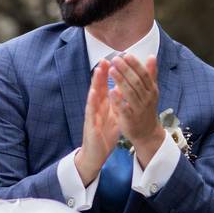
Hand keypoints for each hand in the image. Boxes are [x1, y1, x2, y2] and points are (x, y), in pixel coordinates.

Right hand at [74, 60, 119, 184]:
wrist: (95, 154)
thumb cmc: (104, 135)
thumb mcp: (114, 117)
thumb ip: (117, 103)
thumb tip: (124, 91)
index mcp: (102, 106)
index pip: (105, 87)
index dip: (109, 74)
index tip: (114, 60)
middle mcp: (95, 108)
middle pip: (98, 87)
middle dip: (101, 73)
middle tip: (105, 58)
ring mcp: (91, 115)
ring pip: (93, 96)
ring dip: (95, 83)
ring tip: (98, 70)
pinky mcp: (90, 125)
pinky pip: (91, 112)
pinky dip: (91, 102)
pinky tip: (93, 93)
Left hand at [108, 54, 163, 164]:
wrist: (147, 132)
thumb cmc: (146, 108)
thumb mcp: (151, 91)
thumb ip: (150, 74)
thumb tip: (152, 56)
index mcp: (152, 90)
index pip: (144, 74)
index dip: (135, 64)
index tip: (126, 55)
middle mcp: (147, 98)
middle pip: (136, 82)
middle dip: (126, 69)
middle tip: (115, 59)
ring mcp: (139, 109)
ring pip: (130, 93)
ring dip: (121, 81)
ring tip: (111, 70)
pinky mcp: (131, 119)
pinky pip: (125, 108)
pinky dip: (118, 100)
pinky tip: (111, 91)